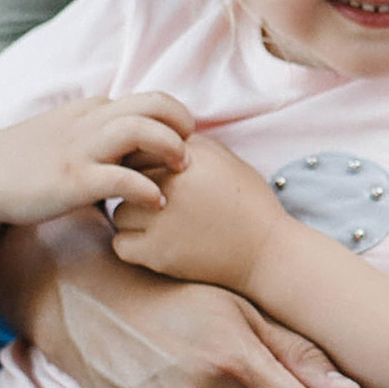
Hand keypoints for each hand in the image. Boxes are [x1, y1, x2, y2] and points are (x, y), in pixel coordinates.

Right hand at [0, 89, 193, 228]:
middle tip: (190, 150)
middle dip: (181, 122)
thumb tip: (133, 146)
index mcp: (91, 110)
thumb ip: (98, 135)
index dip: (173, 117)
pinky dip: (146, 188)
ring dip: (170, 147)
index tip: (183, 142)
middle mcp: (89, 122)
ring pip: (140, 130)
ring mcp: (81, 150)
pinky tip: (157, 202)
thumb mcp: (66, 136)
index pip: (147, 99)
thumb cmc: (26, 163)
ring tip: (181, 169)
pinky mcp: (72, 180)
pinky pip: (121, 179)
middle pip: (153, 103)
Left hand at [108, 129, 279, 291]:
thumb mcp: (227, 161)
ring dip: (133, 218)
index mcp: (189, 158)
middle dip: (137, 188)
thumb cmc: (250, 205)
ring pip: (120, 211)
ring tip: (160, 226)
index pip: (139, 149)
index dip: (145, 165)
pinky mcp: (158, 253)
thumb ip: (191, 144)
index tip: (158, 179)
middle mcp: (173, 185)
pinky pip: (120, 244)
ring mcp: (163, 220)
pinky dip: (133, 247)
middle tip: (159, 203)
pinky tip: (155, 245)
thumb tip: (157, 134)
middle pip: (127, 178)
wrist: (268, 253)